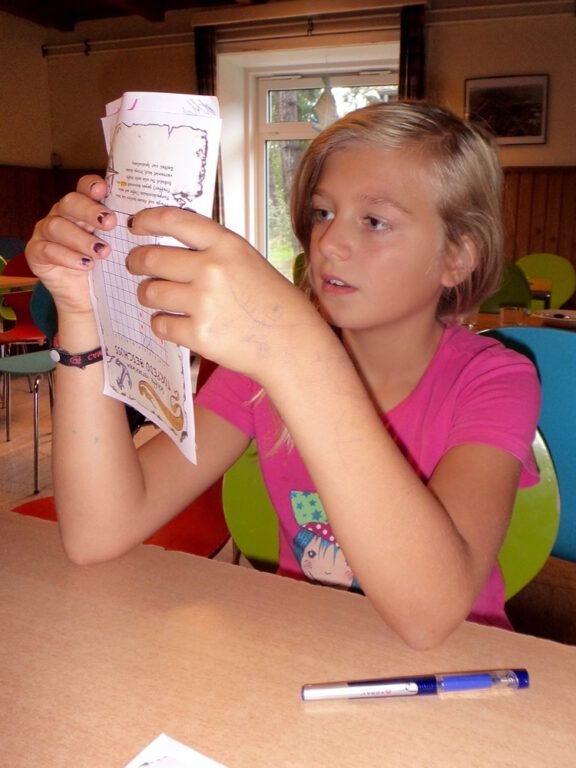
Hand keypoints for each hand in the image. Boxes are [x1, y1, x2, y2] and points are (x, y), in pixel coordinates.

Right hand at [25, 175, 116, 315]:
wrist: (82, 295)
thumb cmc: (101, 265)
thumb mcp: (115, 246)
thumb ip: (121, 232)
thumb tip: (149, 223)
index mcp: (81, 208)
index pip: (83, 188)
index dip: (91, 185)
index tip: (104, 189)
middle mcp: (61, 215)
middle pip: (69, 202)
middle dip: (90, 211)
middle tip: (110, 223)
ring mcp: (44, 232)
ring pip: (56, 226)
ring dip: (81, 238)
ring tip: (102, 252)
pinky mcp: (35, 252)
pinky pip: (46, 249)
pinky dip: (67, 257)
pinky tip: (85, 264)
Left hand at [126, 206, 324, 381]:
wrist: (292, 344)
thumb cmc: (272, 303)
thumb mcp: (248, 261)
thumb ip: (212, 251)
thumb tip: (170, 247)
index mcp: (227, 245)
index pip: (174, 220)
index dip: (147, 220)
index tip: (135, 225)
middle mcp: (212, 269)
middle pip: (151, 258)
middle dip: (136, 261)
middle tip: (135, 265)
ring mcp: (204, 303)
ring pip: (149, 292)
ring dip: (147, 294)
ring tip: (157, 297)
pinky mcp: (199, 335)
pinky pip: (160, 324)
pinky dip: (162, 324)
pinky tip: (175, 323)